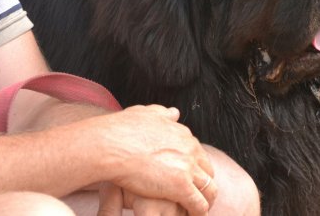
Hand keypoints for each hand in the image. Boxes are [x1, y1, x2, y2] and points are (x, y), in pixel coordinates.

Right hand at [88, 104, 216, 214]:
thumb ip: (162, 114)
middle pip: (208, 170)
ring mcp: (187, 167)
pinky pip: (199, 204)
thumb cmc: (120, 130)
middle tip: (196, 196)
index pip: (197, 153)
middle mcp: (190, 148)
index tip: (188, 178)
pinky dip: (198, 212)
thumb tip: (175, 113)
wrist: (109, 144)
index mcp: (182, 134)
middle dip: (204, 184)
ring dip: (206, 201)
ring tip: (196, 211)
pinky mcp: (181, 186)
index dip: (194, 167)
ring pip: (209, 189)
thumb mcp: (145, 114)